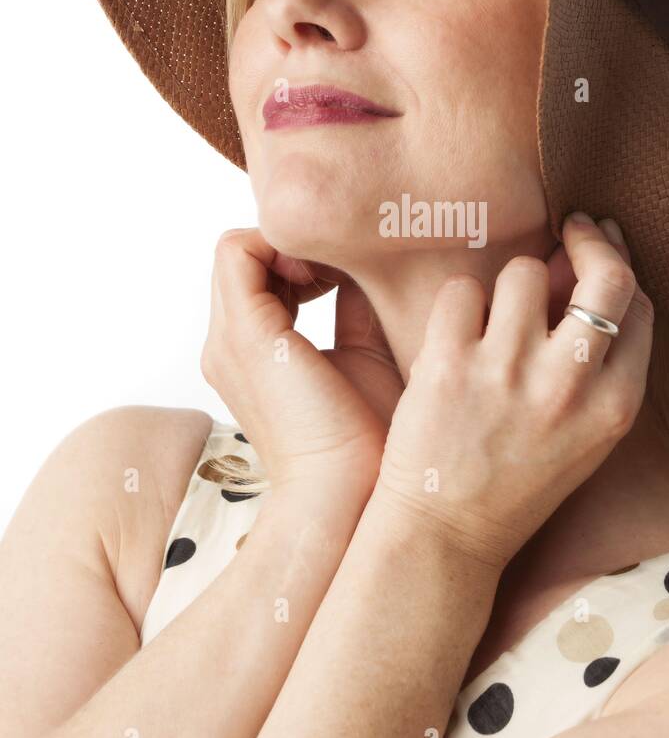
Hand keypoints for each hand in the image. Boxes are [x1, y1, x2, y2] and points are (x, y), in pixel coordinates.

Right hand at [200, 229, 402, 497]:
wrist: (353, 495)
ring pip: (238, 250)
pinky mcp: (245, 335)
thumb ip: (356, 306)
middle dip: (297, 244)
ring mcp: (229, 342)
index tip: (352, 268)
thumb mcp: (366, 353)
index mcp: (251, 355)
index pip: (257, 275)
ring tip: (339, 269)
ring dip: (291, 242)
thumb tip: (370, 258)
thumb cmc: (370, 442)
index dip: (303, 257)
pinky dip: (283, 243)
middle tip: (347, 262)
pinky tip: (330, 273)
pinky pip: (238, 251)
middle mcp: (228, 347)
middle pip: (245, 258)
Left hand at [373, 214, 653, 571]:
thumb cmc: (517, 481)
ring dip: (509, 285)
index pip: (637, 307)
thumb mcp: (586, 436)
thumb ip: (600, 366)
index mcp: (615, 407)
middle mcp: (570, 386)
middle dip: (588, 241)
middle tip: (571, 228)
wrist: (446, 536)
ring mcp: (509, 373)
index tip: (600, 247)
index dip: (618, 267)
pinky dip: (458, 305)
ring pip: (524, 272)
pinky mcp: (449, 366)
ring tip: (494, 320)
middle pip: (605, 276)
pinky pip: (462, 290)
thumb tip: (590, 271)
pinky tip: (454, 336)